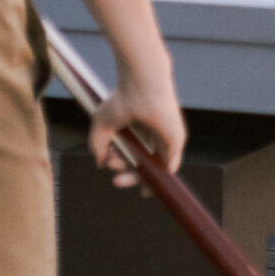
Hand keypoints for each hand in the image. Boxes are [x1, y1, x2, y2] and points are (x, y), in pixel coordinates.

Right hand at [89, 67, 185, 182]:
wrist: (140, 87)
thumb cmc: (122, 100)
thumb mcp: (102, 127)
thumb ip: (98, 146)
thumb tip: (101, 164)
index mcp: (139, 130)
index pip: (134, 157)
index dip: (123, 168)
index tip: (113, 175)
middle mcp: (153, 135)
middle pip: (143, 166)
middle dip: (128, 177)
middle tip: (116, 181)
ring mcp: (165, 139)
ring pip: (152, 168)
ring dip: (135, 176)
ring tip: (119, 166)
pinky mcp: (175, 141)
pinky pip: (170, 168)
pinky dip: (159, 180)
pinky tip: (146, 188)